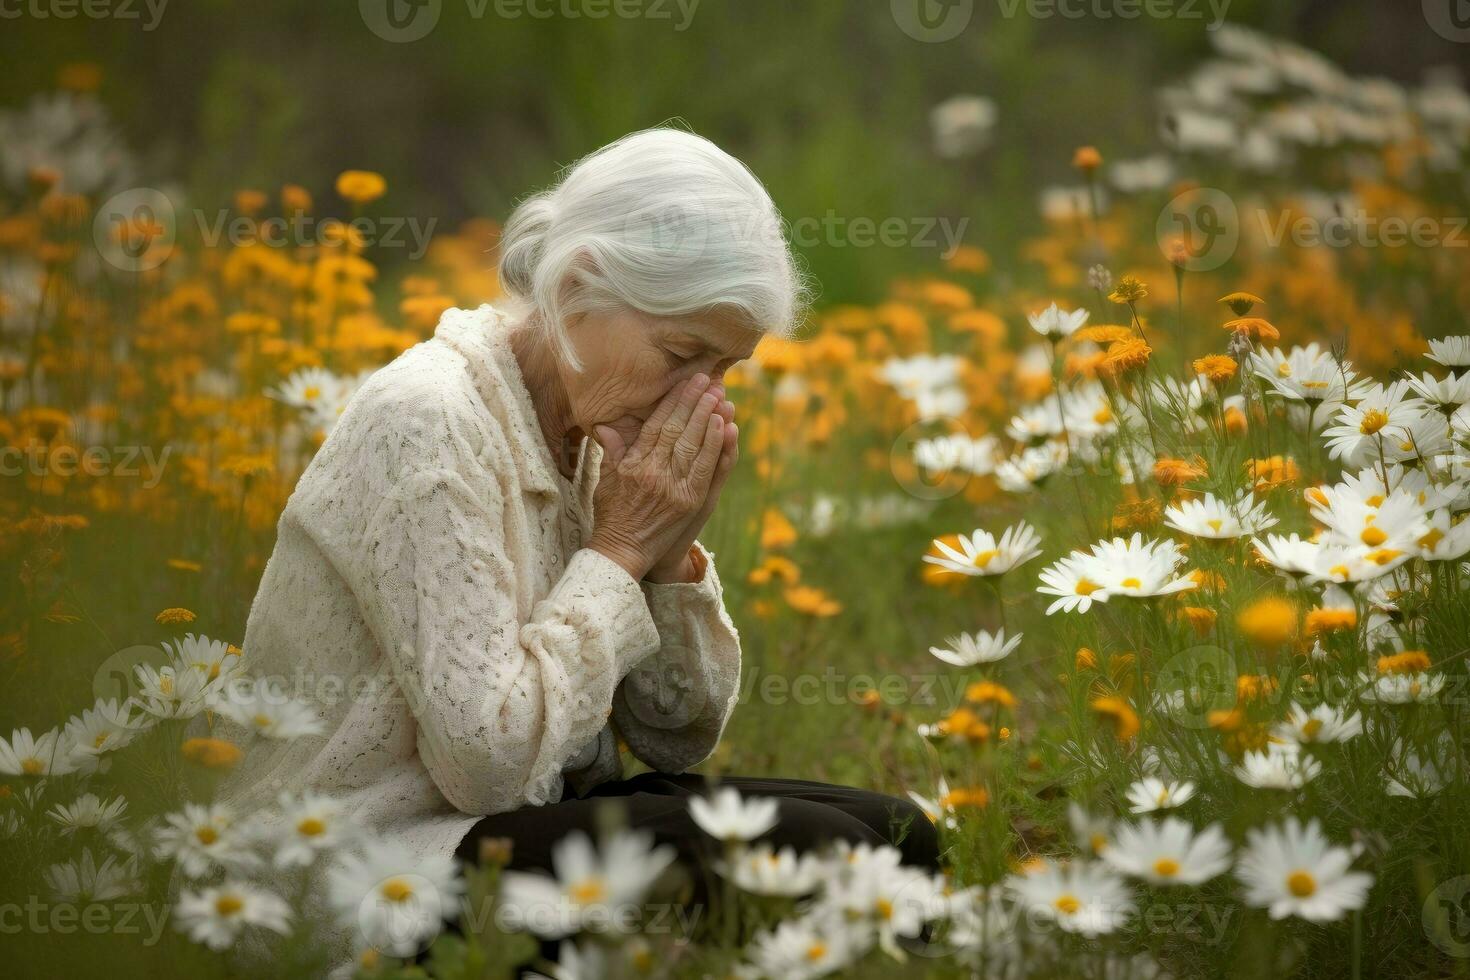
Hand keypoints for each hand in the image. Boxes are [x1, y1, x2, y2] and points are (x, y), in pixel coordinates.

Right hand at [587, 374, 730, 581]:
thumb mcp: (606, 480)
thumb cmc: (612, 515)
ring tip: (720, 396)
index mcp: (634, 464)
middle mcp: (654, 472)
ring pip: (695, 445)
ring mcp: (675, 488)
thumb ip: (612, 451)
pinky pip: (708, 469)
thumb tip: (605, 425)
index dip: (672, 401)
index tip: (684, 383)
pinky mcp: (692, 502)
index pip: (656, 425)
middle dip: (693, 402)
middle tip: (707, 380)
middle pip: (678, 430)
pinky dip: (718, 447)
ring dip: (709, 418)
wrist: (622, 552)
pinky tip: (726, 427)